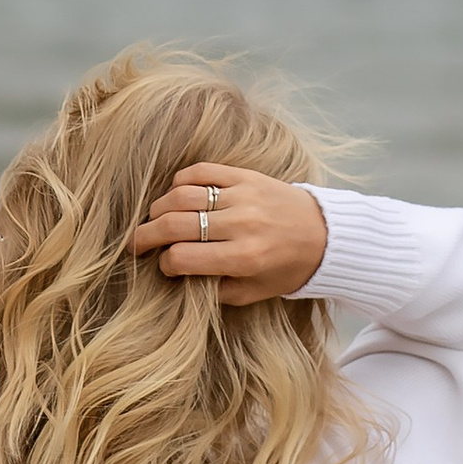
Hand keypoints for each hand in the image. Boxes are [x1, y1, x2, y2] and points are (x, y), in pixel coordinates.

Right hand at [128, 164, 328, 309]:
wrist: (326, 234)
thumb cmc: (288, 268)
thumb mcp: (254, 292)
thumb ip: (215, 290)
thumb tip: (179, 278)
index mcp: (244, 257)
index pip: (183, 258)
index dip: (166, 264)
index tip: (165, 266)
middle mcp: (242, 224)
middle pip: (175, 225)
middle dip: (147, 236)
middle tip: (136, 243)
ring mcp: (243, 196)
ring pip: (181, 195)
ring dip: (159, 208)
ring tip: (155, 219)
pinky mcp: (246, 175)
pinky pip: (200, 172)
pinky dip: (180, 182)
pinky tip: (176, 195)